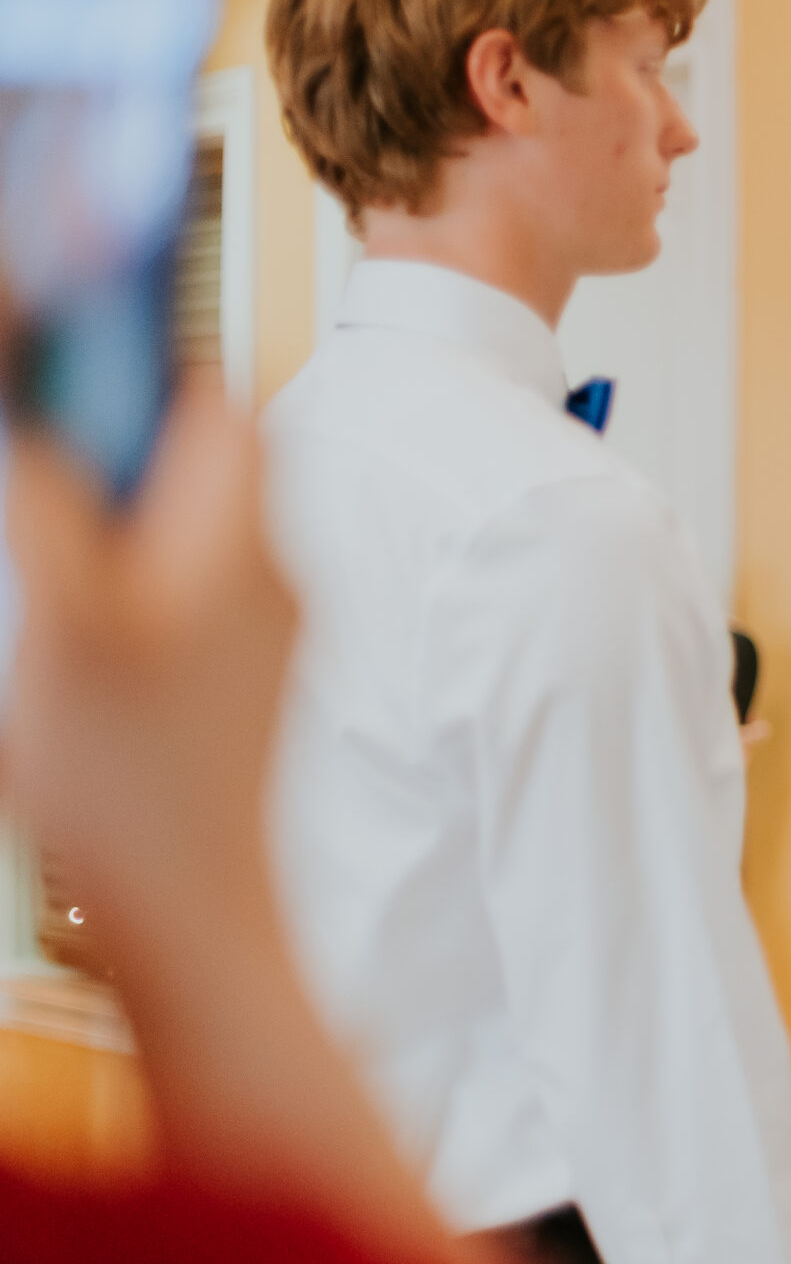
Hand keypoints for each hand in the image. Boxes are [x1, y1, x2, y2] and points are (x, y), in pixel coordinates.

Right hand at [0, 376, 298, 927]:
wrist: (195, 909)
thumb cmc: (129, 776)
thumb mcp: (60, 613)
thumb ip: (55, 491)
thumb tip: (46, 403)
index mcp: (238, 536)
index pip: (215, 399)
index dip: (142, 364)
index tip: (76, 354)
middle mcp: (273, 571)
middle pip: (198, 457)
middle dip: (117, 448)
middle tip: (45, 479)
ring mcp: (265, 628)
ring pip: (185, 525)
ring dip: (116, 522)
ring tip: (56, 576)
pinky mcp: (244, 678)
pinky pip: (189, 589)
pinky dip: (131, 584)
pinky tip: (82, 646)